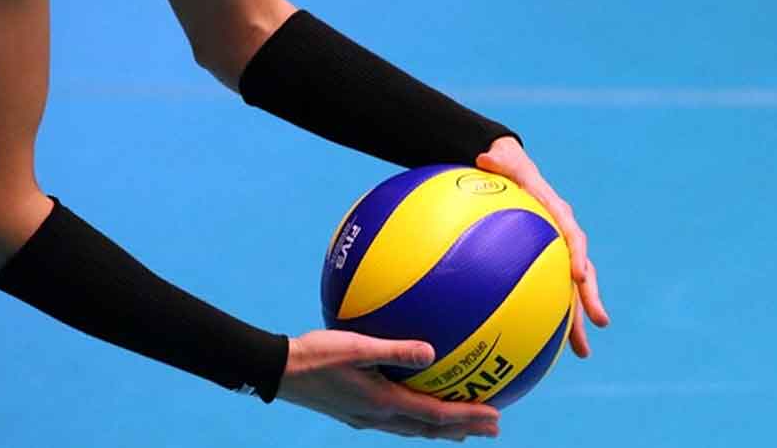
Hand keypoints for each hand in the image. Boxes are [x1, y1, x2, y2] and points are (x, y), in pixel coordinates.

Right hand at [277, 330, 500, 440]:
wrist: (280, 372)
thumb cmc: (315, 355)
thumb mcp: (355, 346)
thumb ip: (394, 349)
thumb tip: (432, 351)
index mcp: (383, 403)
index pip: (435, 416)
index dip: (468, 418)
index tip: (496, 418)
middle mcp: (378, 417)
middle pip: (430, 430)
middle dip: (463, 430)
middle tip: (493, 429)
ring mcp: (366, 418)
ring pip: (414, 429)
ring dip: (442, 429)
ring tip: (463, 428)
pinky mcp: (355, 413)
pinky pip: (397, 421)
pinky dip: (418, 420)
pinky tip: (415, 407)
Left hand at [476, 136, 609, 356]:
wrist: (512, 170)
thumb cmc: (505, 167)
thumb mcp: (499, 160)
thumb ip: (495, 162)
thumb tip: (483, 156)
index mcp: (555, 211)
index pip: (571, 234)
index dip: (577, 255)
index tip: (580, 276)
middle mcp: (562, 235)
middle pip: (581, 269)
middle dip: (590, 297)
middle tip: (600, 321)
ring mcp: (556, 253)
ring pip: (570, 289)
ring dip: (577, 320)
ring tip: (582, 352)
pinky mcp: (544, 264)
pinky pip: (548, 291)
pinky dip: (549, 317)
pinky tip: (542, 345)